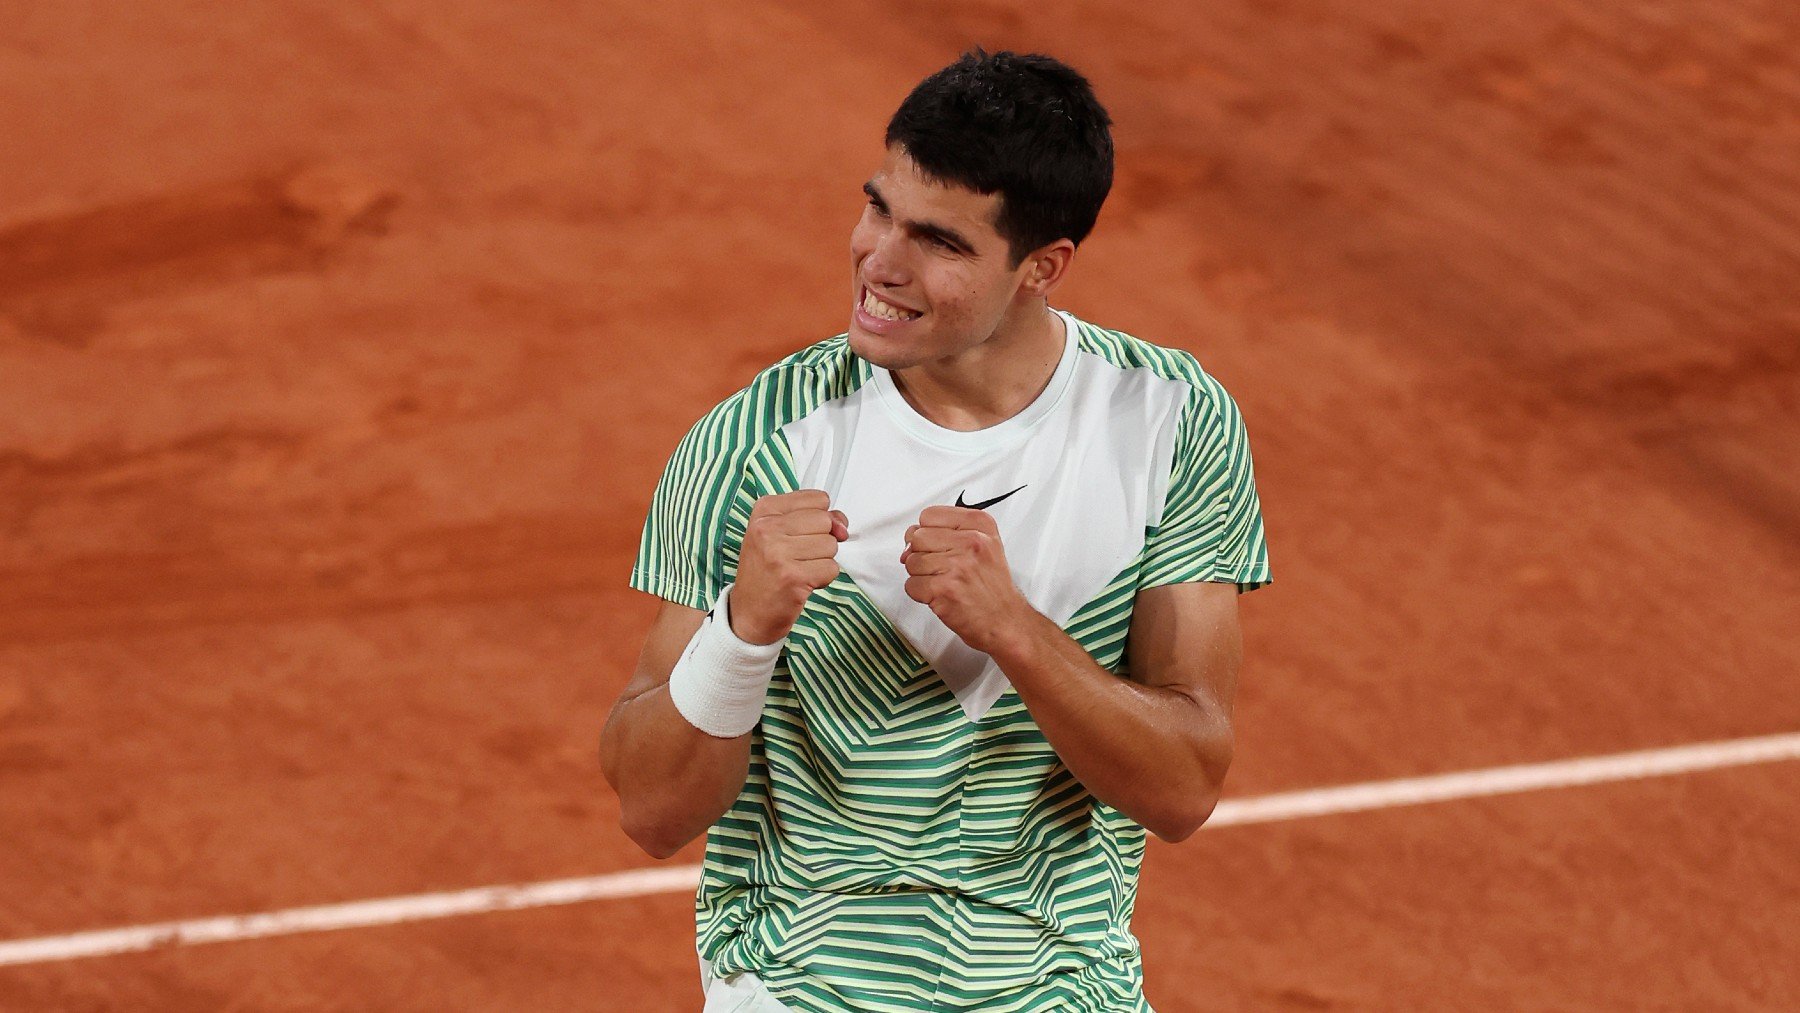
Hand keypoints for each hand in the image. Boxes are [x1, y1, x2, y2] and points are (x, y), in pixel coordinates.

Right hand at [731, 490, 848, 644]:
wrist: (749, 612)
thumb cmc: (766, 571)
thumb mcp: (781, 533)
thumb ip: (816, 519)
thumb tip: (842, 526)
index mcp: (765, 510)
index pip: (818, 499)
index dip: (819, 519)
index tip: (801, 534)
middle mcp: (768, 528)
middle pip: (826, 521)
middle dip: (821, 541)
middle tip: (798, 556)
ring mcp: (779, 553)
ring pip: (831, 545)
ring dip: (821, 561)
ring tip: (798, 569)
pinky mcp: (793, 577)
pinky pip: (831, 568)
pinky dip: (823, 579)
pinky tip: (802, 582)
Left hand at [902, 505, 1030, 655]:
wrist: (1005, 621)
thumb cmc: (993, 588)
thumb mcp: (984, 545)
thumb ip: (947, 533)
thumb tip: (909, 539)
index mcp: (980, 525)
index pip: (929, 515)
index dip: (927, 532)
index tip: (937, 545)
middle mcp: (971, 542)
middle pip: (917, 537)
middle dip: (922, 555)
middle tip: (941, 568)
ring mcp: (958, 565)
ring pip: (911, 562)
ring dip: (921, 576)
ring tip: (944, 582)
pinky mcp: (945, 589)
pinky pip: (911, 585)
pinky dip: (921, 594)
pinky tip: (940, 595)